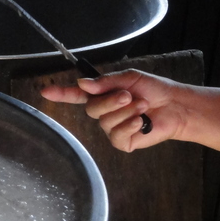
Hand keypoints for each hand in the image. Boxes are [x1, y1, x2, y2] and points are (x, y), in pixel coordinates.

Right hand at [40, 70, 187, 152]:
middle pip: (92, 109)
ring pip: (105, 122)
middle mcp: (103, 112)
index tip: (45, 91)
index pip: (76, 95)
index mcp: (102, 95)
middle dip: (111, 101)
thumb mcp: (129, 78)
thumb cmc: (153, 89)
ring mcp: (112, 129)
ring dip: (126, 112)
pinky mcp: (123, 142)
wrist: (174, 105)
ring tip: (142, 107)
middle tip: (129, 96)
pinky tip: (141, 122)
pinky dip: (129, 127)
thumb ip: (105, 83)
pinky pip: (116, 136)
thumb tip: (82, 84)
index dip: (60, 94)